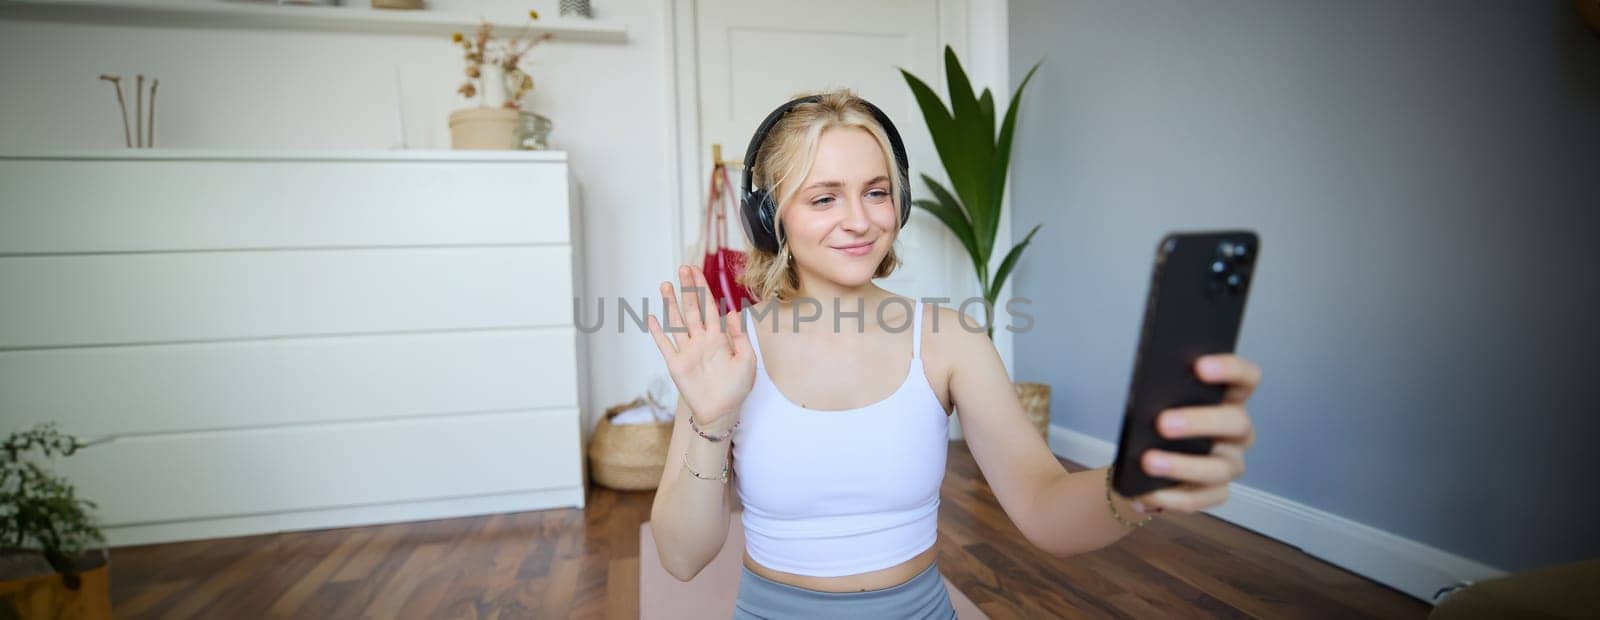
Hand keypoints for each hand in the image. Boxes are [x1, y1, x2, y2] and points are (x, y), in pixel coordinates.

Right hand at [644, 265, 756, 430]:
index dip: (703, 288)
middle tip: (682, 268)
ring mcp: (687, 351)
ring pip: (677, 321)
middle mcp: (701, 340)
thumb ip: (739, 336)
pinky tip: (653, 317)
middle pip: (692, 308)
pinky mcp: (675, 364)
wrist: (722, 412)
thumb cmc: (737, 388)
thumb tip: (733, 311)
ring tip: (665, 285)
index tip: (696, 271)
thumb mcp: (746, 360)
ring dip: (671, 304)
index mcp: (718, 337)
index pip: (709, 306)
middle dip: (688, 288)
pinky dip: (658, 332)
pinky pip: (665, 345)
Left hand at [1131, 354, 1260, 514]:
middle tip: (1162, 423)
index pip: (1246, 377)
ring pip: (1218, 468)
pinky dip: (1170, 497)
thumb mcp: (1157, 403)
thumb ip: (1162, 395)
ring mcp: (1231, 463)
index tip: (1199, 366)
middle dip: (1199, 422)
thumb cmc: (1155, 423)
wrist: (1140, 463)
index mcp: (1229, 399)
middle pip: (1236, 422)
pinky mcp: (1217, 492)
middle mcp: (1237, 432)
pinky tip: (1145, 493)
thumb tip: (1148, 394)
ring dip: (1181, 465)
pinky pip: (1199, 498)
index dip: (1230, 369)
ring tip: (1147, 462)